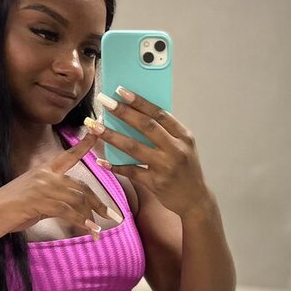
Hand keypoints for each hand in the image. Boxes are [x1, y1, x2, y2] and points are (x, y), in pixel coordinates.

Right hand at [0, 131, 112, 241]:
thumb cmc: (9, 209)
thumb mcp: (34, 200)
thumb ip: (53, 199)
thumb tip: (70, 209)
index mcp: (44, 171)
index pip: (69, 156)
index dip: (85, 144)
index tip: (98, 130)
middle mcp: (45, 175)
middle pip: (81, 186)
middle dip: (99, 203)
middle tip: (113, 216)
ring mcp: (42, 187)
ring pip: (77, 199)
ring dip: (92, 216)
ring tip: (100, 230)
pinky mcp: (38, 201)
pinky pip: (68, 211)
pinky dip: (82, 222)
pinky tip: (90, 231)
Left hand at [89, 89, 208, 218]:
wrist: (195, 200)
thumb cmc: (186, 169)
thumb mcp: (183, 147)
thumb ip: (166, 132)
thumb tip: (137, 113)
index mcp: (184, 136)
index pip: (160, 114)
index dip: (140, 102)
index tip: (121, 91)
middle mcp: (176, 150)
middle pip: (146, 126)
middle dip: (123, 112)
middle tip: (104, 101)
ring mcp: (165, 167)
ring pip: (134, 148)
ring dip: (112, 136)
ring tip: (94, 126)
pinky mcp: (155, 183)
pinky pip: (130, 171)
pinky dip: (114, 166)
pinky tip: (100, 160)